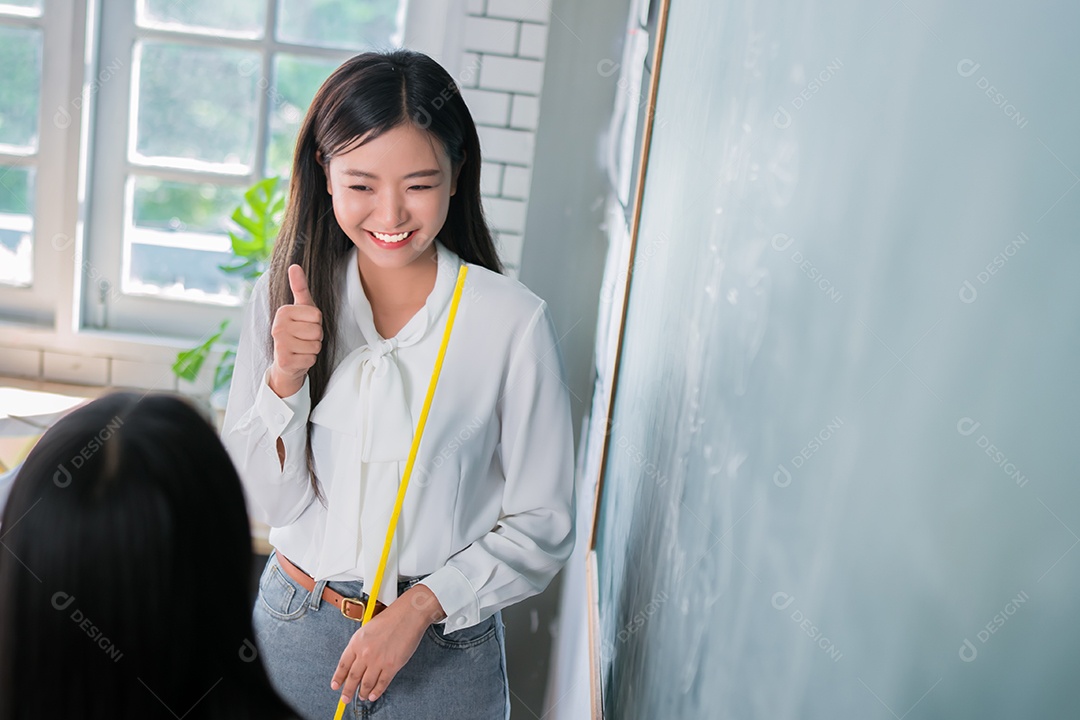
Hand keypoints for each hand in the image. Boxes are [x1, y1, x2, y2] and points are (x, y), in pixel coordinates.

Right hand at [269, 264, 322, 397]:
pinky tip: (299, 359)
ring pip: (315, 345)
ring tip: (301, 348)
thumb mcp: (301, 308)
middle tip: (304, 339)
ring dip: (313, 349)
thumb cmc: (297, 332)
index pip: (317, 315)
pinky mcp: (284, 361)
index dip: (316, 322)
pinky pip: (311, 359)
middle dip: (316, 337)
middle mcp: (278, 327)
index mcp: (283, 311)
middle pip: (317, 330)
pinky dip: (309, 361)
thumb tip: (294, 266)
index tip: (305, 325)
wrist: (286, 362)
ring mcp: (279, 345)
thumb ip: (300, 287)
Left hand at [330, 584, 445, 703]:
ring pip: (366, 683)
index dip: (338, 678)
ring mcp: (378, 661)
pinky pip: (382, 683)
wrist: (408, 615)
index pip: (343, 665)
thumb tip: (357, 661)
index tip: (335, 685)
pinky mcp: (392, 666)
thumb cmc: (390, 618)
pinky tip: (373, 695)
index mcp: (356, 642)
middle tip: (345, 698)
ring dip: (363, 693)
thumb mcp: (367, 629)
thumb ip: (360, 645)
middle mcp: (365, 653)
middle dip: (348, 691)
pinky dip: (377, 692)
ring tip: (361, 697)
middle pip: (353, 677)